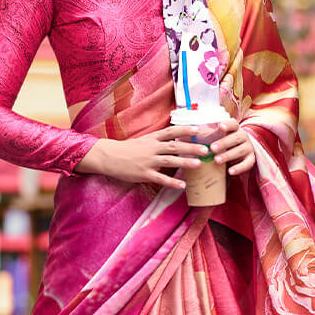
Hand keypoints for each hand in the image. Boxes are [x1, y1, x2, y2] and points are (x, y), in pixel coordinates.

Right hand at [76, 126, 208, 187]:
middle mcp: (152, 148)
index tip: (199, 128)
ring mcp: (148, 161)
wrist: (108, 156)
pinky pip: (160, 178)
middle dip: (191, 147)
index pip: (171, 131)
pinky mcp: (144, 174)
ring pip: (170, 161)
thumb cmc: (127, 149)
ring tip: (198, 164)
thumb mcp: (143, 140)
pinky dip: (172, 182)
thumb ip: (158, 141)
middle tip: (206, 149)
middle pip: (175, 146)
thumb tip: (175, 139)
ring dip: (185, 162)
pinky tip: (183, 185)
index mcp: (152, 138)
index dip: (185, 129)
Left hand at [209, 118, 255, 175]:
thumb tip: (192, 132)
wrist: (238, 153)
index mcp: (235, 128)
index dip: (227, 125)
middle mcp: (243, 136)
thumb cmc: (223, 143)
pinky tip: (230, 172)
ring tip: (216, 160)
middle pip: (235, 138)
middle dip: (223, 143)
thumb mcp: (218, 137)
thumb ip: (209, 134)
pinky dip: (239, 168)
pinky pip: (247, 164)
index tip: (220, 127)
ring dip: (228, 155)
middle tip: (212, 148)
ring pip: (240, 150)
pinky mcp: (251, 159)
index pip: (233, 123)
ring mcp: (248, 148)